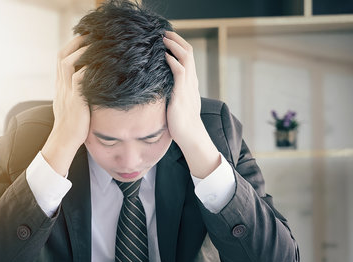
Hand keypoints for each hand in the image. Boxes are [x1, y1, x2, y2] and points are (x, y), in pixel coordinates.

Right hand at [41, 36, 89, 175]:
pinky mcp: (75, 100)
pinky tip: (101, 63)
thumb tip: (92, 87)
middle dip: (76, 43)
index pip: (61, 60)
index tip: (85, 39)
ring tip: (96, 44)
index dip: (72, 47)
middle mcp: (61, 86)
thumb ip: (79, 95)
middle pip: (62, 56)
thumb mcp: (73, 107)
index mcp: (60, 87)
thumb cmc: (73, 128)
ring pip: (68, 62)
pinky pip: (80, 77)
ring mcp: (66, 92)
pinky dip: (89, 68)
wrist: (64, 142)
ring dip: (82, 51)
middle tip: (92, 35)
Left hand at [163, 31, 219, 177]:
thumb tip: (160, 92)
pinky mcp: (182, 94)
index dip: (179, 47)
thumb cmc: (181, 125)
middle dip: (177, 41)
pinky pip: (180, 72)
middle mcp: (191, 82)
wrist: (191, 137)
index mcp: (190, 84)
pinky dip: (173, 61)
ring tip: (164, 39)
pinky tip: (165, 56)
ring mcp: (188, 87)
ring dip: (174, 46)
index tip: (168, 41)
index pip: (188, 59)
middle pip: (188, 54)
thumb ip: (172, 95)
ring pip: (186, 58)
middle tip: (165, 33)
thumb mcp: (176, 105)